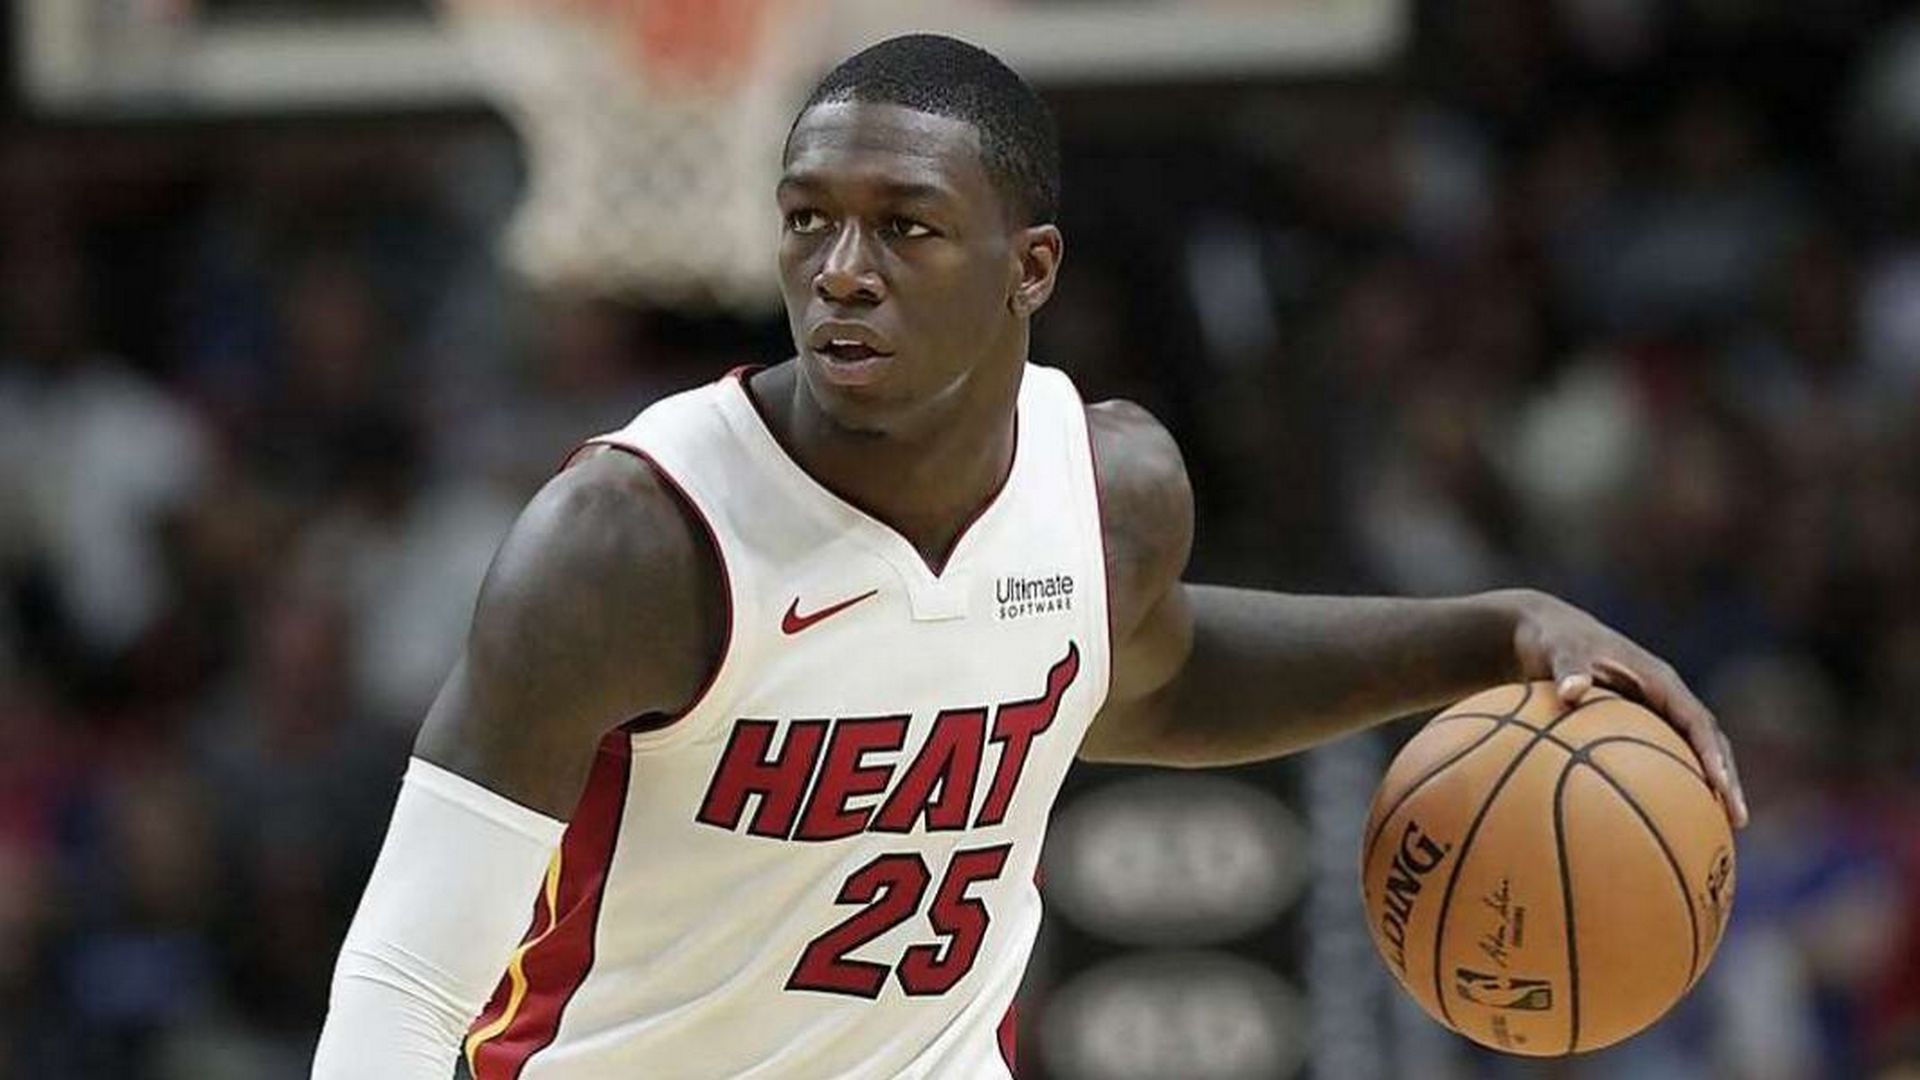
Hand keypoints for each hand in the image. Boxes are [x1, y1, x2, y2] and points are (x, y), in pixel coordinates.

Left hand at [1502, 590, 1748, 828]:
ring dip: (1707, 787)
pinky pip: (1660, 759)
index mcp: (1658, 680)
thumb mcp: (1558, 648)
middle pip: (1708, 742)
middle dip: (1726, 778)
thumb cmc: (1553, 640)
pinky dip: (1667, 787)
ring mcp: (1654, 712)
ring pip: (1691, 753)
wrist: (1544, 633)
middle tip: (1737, 819)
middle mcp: (1664, 698)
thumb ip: (1567, 667)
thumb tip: (1571, 691)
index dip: (1713, 753)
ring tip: (1716, 831)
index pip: (1697, 720)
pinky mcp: (1638, 725)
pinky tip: (1657, 823)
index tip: (1722, 785)